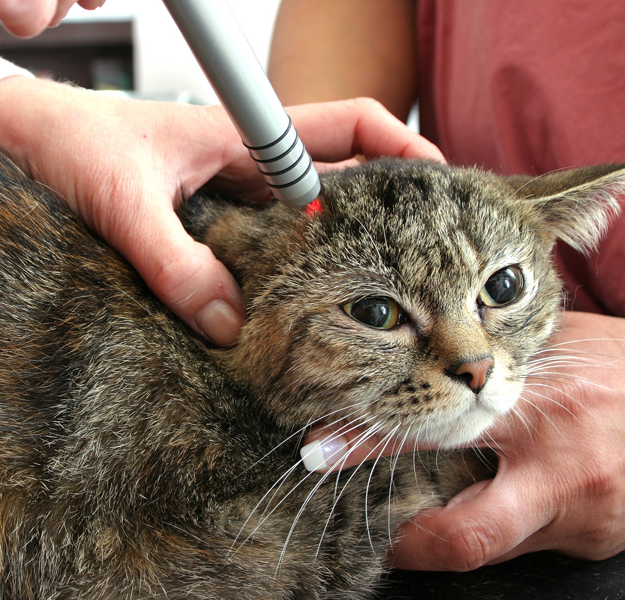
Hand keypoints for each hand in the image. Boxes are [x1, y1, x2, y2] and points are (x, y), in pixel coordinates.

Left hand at [0, 76, 442, 345]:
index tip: (440, 185)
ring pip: (293, 219)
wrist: (12, 135)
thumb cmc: (65, 142)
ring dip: (326, 252)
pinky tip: (282, 310)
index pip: (344, 124)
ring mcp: (221, 190)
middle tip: (415, 267)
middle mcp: (239, 160)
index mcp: (238, 132)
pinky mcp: (197, 218)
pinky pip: (252, 244)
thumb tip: (228, 325)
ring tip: (361, 301)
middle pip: (332, 178)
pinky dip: (274, 271)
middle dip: (377, 216)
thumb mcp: (121, 203)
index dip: (400, 148)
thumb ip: (174, 262)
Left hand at [303, 311, 624, 569]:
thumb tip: (401, 372)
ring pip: (492, 545)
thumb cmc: (618, 365)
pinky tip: (496, 496)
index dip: (373, 449)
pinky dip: (498, 522)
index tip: (321, 452)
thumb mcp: (543, 349)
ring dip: (454, 526)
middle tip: (372, 528)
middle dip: (409, 541)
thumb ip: (480, 366)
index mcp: (548, 409)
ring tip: (429, 501)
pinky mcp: (597, 540)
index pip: (440, 433)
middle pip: (467, 535)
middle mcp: (567, 476)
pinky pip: (526, 543)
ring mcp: (587, 521)